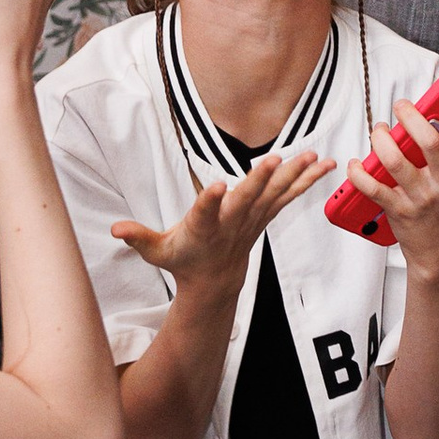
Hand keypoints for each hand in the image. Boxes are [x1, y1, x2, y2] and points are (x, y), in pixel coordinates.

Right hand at [111, 148, 329, 293]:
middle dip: (260, 181)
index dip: (208, 202)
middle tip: (274, 160)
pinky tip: (323, 164)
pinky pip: (288, 196)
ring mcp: (252, 220)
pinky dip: (306, 181)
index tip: (215, 187)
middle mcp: (231, 224)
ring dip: (294, 176)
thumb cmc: (183, 259)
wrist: (215, 282)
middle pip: (247, 201)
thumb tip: (115, 229)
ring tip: (313, 156)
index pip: (204, 215)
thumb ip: (139, 237)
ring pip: (274, 195)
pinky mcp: (265, 215)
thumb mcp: (157, 252)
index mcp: (202, 231)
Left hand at [359, 77, 438, 293]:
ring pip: (394, 159)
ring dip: (380, 139)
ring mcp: (422, 197)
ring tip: (378, 131)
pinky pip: (372, 187)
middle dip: (410, 115)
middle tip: (400, 106)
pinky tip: (355, 163)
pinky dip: (358, 173)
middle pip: (427, 139)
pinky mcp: (400, 211)